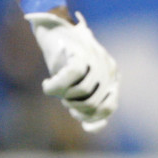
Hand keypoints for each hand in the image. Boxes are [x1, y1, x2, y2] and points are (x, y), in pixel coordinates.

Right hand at [24, 11, 118, 131]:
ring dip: (64, 95)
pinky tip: (47, 85)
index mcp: (111, 77)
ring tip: (55, 87)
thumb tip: (90, 128)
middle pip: (93, 104)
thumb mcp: (77, 85)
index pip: (109, 107)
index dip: (94, 119)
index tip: (81, 122)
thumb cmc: (64, 60)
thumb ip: (86, 104)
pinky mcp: (81, 52)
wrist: (53, 29)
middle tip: (63, 97)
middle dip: (74, 107)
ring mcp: (97, 60)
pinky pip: (71, 76)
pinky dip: (55, 86)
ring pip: (81, 92)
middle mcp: (108, 68)